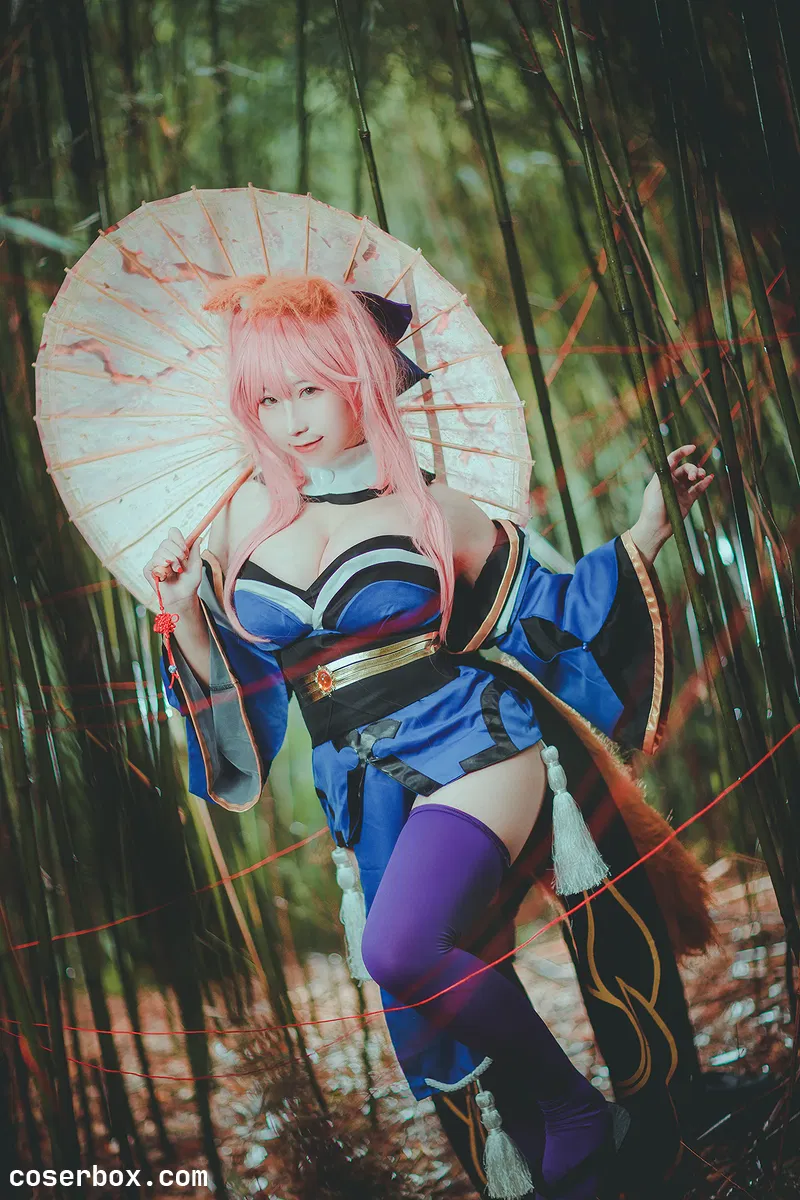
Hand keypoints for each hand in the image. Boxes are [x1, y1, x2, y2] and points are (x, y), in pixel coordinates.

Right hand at [143, 528, 202, 609]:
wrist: (183, 597)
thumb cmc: (190, 583)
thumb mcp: (196, 565)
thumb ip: (195, 551)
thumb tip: (198, 537)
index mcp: (175, 549)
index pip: (172, 533)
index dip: (178, 538)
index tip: (185, 548)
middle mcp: (164, 553)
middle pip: (166, 541)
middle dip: (177, 552)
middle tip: (182, 563)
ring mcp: (155, 560)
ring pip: (160, 551)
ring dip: (172, 561)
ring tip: (177, 571)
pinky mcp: (148, 569)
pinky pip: (154, 561)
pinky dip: (163, 567)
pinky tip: (167, 575)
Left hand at [631, 444, 714, 563]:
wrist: (655, 528)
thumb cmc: (652, 508)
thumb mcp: (655, 488)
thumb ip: (663, 473)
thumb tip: (670, 459)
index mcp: (663, 477)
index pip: (673, 460)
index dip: (682, 452)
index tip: (692, 447)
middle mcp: (673, 482)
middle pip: (686, 468)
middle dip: (693, 469)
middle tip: (695, 476)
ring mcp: (681, 491)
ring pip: (693, 478)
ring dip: (699, 474)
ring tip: (701, 476)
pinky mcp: (688, 501)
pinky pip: (698, 489)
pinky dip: (705, 483)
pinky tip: (710, 478)